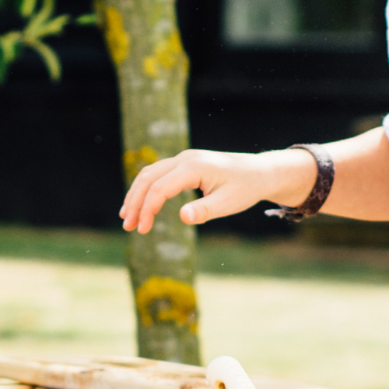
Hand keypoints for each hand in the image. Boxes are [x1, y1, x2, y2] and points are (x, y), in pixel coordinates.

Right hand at [119, 147, 313, 233]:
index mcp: (193, 167)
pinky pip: (158, 173)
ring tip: (128, 218)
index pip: (159, 188)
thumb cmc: (246, 188)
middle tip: (127, 226)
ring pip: (150, 173)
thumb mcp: (228, 203)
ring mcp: (184, 159)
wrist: (260, 172)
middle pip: (148, 178)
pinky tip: (142, 205)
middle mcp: (185, 158)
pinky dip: (146, 189)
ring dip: (136, 195)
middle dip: (135, 202)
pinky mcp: (185, 164)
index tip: (142, 230)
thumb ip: (204, 210)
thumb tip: (182, 217)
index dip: (147, 209)